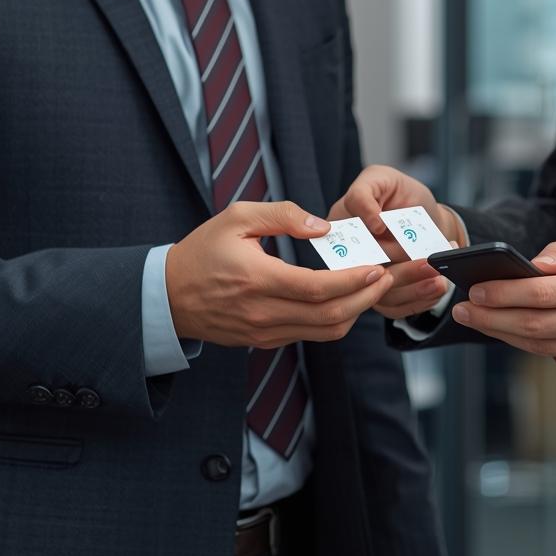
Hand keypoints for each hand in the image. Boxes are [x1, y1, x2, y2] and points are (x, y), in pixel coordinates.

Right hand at [165, 200, 392, 347]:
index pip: (318, 288)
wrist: (167, 296)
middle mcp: (263, 313)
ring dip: (355, 313)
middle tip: (388, 279)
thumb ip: (283, 215)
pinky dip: (334, 321)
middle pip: (329, 316)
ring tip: (374, 290)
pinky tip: (346, 301)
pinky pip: (309, 336)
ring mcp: (264, 332)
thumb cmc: (201, 251)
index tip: (377, 267)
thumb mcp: (236, 217)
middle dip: (366, 298)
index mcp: (257, 279)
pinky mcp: (264, 341)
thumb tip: (323, 226)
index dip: (354, 280)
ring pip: (323, 332)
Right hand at [328, 166, 463, 320]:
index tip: (392, 234)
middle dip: (402, 269)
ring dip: (416, 288)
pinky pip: (396, 308)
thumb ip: (366, 192)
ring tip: (440, 277)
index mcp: (338, 228)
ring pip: (383, 295)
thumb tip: (371, 222)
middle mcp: (346, 259)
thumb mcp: (381, 178)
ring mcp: (362, 282)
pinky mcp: (380, 298)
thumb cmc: (400, 196)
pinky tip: (436, 287)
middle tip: (431, 263)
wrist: (425, 219)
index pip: (343, 243)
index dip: (369, 243)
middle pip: (367, 274)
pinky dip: (420, 300)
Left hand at [452, 233, 555, 379]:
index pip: (539, 293)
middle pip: (532, 325)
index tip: (474, 290)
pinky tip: (518, 333)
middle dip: (490, 318)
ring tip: (480, 321)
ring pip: (541, 346)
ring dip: (505, 335)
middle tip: (463, 310)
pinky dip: (537, 347)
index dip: (501, 294)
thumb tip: (531, 264)